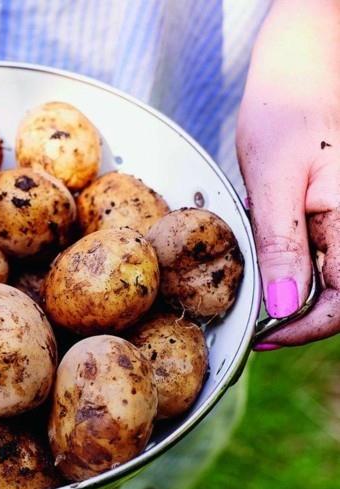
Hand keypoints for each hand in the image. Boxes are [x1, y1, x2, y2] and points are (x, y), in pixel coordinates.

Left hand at [237, 0, 339, 347]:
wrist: (308, 56)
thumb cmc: (290, 104)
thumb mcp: (275, 177)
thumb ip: (283, 243)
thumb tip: (285, 304)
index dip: (302, 328)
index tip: (261, 334)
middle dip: (297, 310)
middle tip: (254, 312)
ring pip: (334, 274)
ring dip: (296, 284)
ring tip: (260, 272)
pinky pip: (328, 247)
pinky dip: (297, 256)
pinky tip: (272, 240)